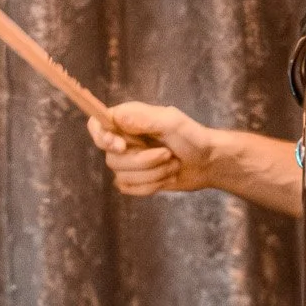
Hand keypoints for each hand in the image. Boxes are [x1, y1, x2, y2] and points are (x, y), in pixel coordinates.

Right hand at [87, 101, 219, 196]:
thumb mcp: (171, 122)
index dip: (102, 138)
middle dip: (143, 161)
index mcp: (127, 120)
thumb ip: (143, 119)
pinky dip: (151, 186)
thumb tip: (116, 117)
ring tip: (172, 164)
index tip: (121, 146)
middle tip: (168, 154)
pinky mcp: (135, 179)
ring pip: (121, 176)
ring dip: (152, 174)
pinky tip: (167, 176)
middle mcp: (122, 140)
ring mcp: (128, 161)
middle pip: (111, 158)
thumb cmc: (192, 137)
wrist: (208, 162)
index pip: (97, 126)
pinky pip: (129, 189)